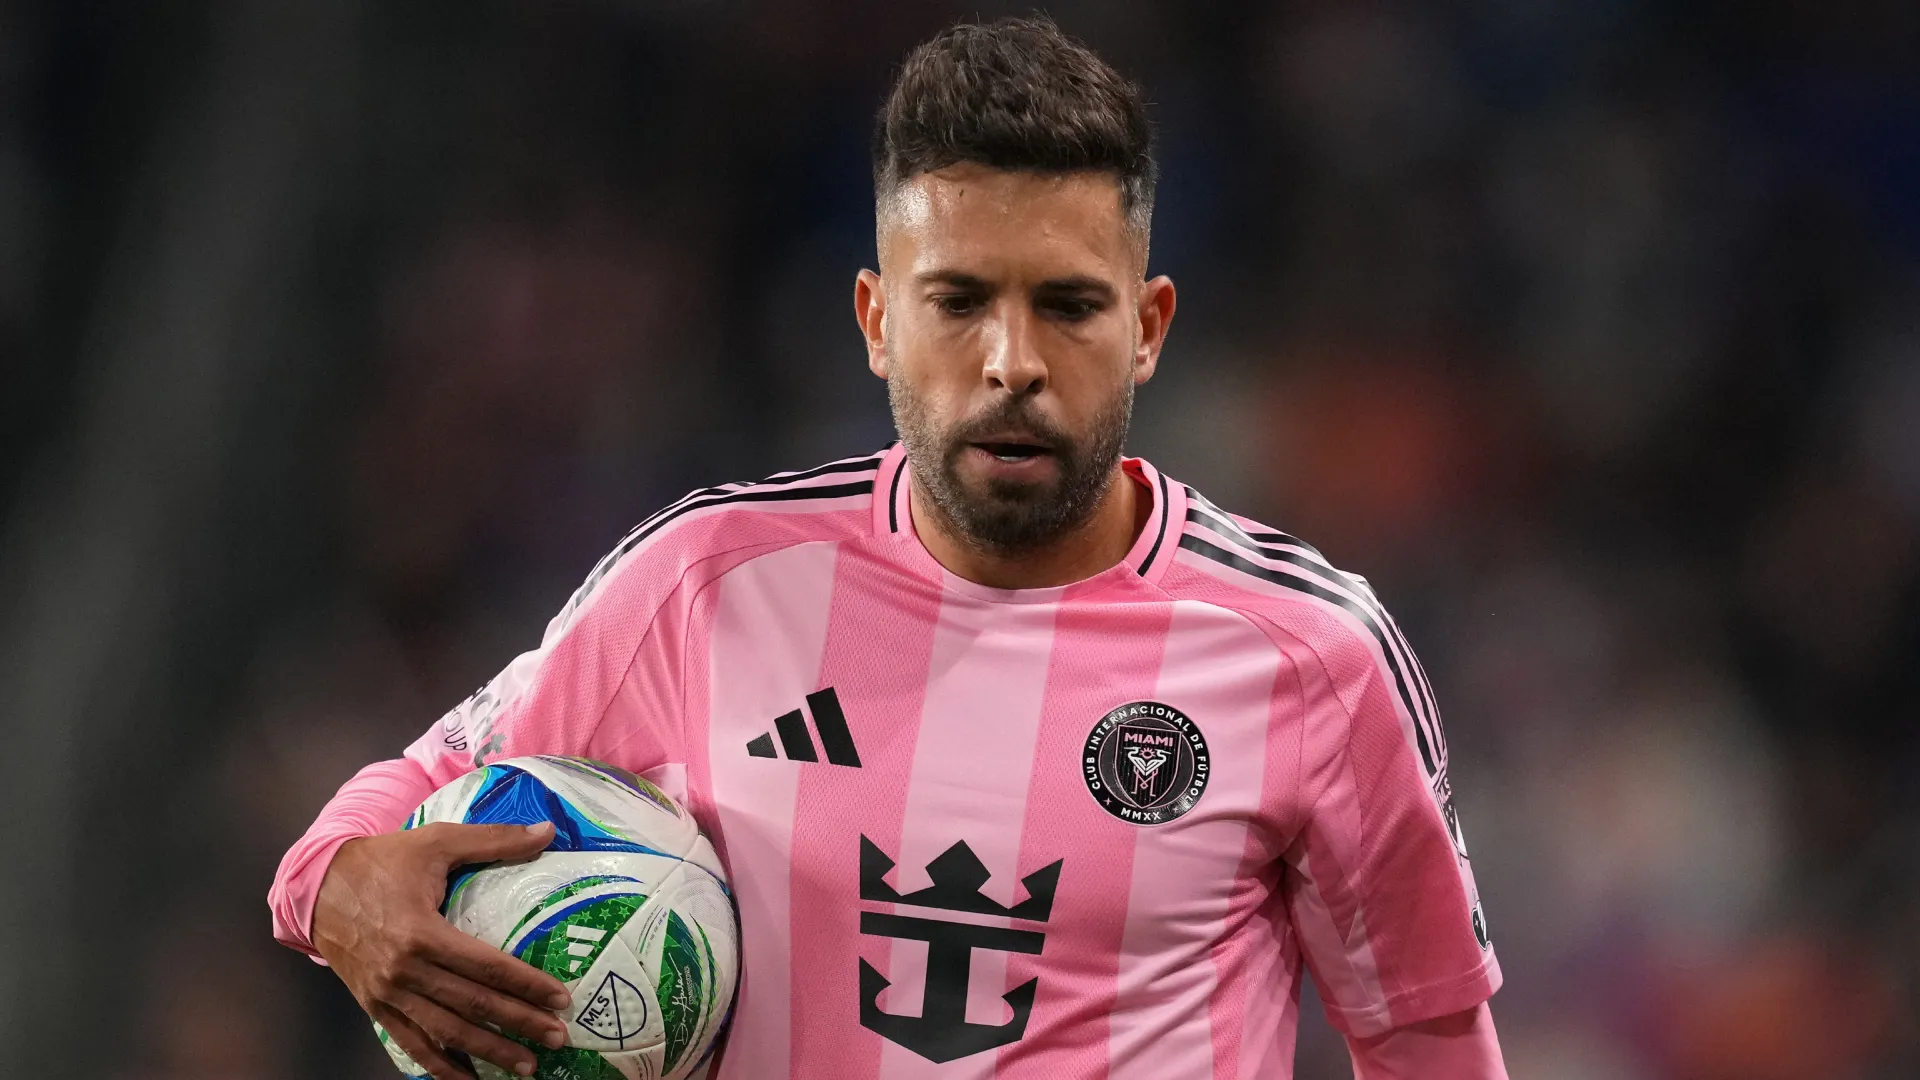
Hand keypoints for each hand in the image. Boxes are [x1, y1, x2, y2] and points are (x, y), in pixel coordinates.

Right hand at [313, 821, 572, 1078]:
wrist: (316, 886)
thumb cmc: (382, 861)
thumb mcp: (437, 841)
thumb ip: (493, 839)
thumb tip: (548, 830)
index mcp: (421, 932)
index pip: (486, 966)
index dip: (526, 985)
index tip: (560, 999)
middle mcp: (404, 971)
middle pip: (472, 1005)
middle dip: (518, 1024)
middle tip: (558, 1038)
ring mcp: (387, 994)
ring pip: (446, 1032)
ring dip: (488, 1052)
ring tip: (527, 1065)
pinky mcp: (374, 1005)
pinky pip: (411, 1043)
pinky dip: (440, 1066)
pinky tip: (469, 1078)